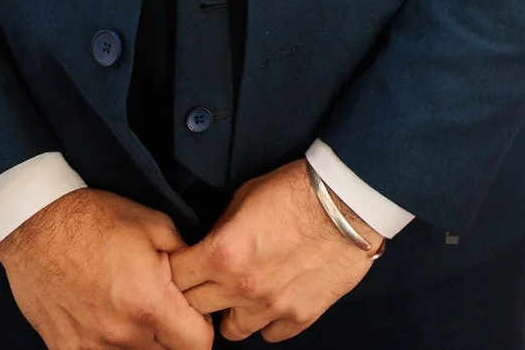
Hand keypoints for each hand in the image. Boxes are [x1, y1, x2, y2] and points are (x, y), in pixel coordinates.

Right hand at [0, 187, 212, 349]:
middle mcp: (122, 334)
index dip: (202, 327)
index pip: (198, 345)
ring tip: (130, 308)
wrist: (35, 222)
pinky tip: (104, 318)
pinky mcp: (65, 348)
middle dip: (173, 335)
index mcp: (149, 304)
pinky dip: (108, 345)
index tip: (194, 312)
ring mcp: (91, 346)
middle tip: (162, 305)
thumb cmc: (95, 219)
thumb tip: (203, 279)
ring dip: (141, 341)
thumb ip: (188, 259)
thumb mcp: (156, 225)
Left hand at [170, 161, 378, 341]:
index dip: (175, 271)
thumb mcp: (244, 196)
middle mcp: (242, 287)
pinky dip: (268, 320)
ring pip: (231, 331)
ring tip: (244, 292)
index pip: (174, 279)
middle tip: (209, 279)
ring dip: (232, 312)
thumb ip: (220, 229)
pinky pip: (271, 335)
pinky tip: (274, 298)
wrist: (350, 199)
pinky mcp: (301, 315)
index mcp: (222, 254)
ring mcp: (273, 306)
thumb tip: (208, 246)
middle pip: (195, 309)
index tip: (182, 266)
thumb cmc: (298, 190)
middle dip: (197, 293)